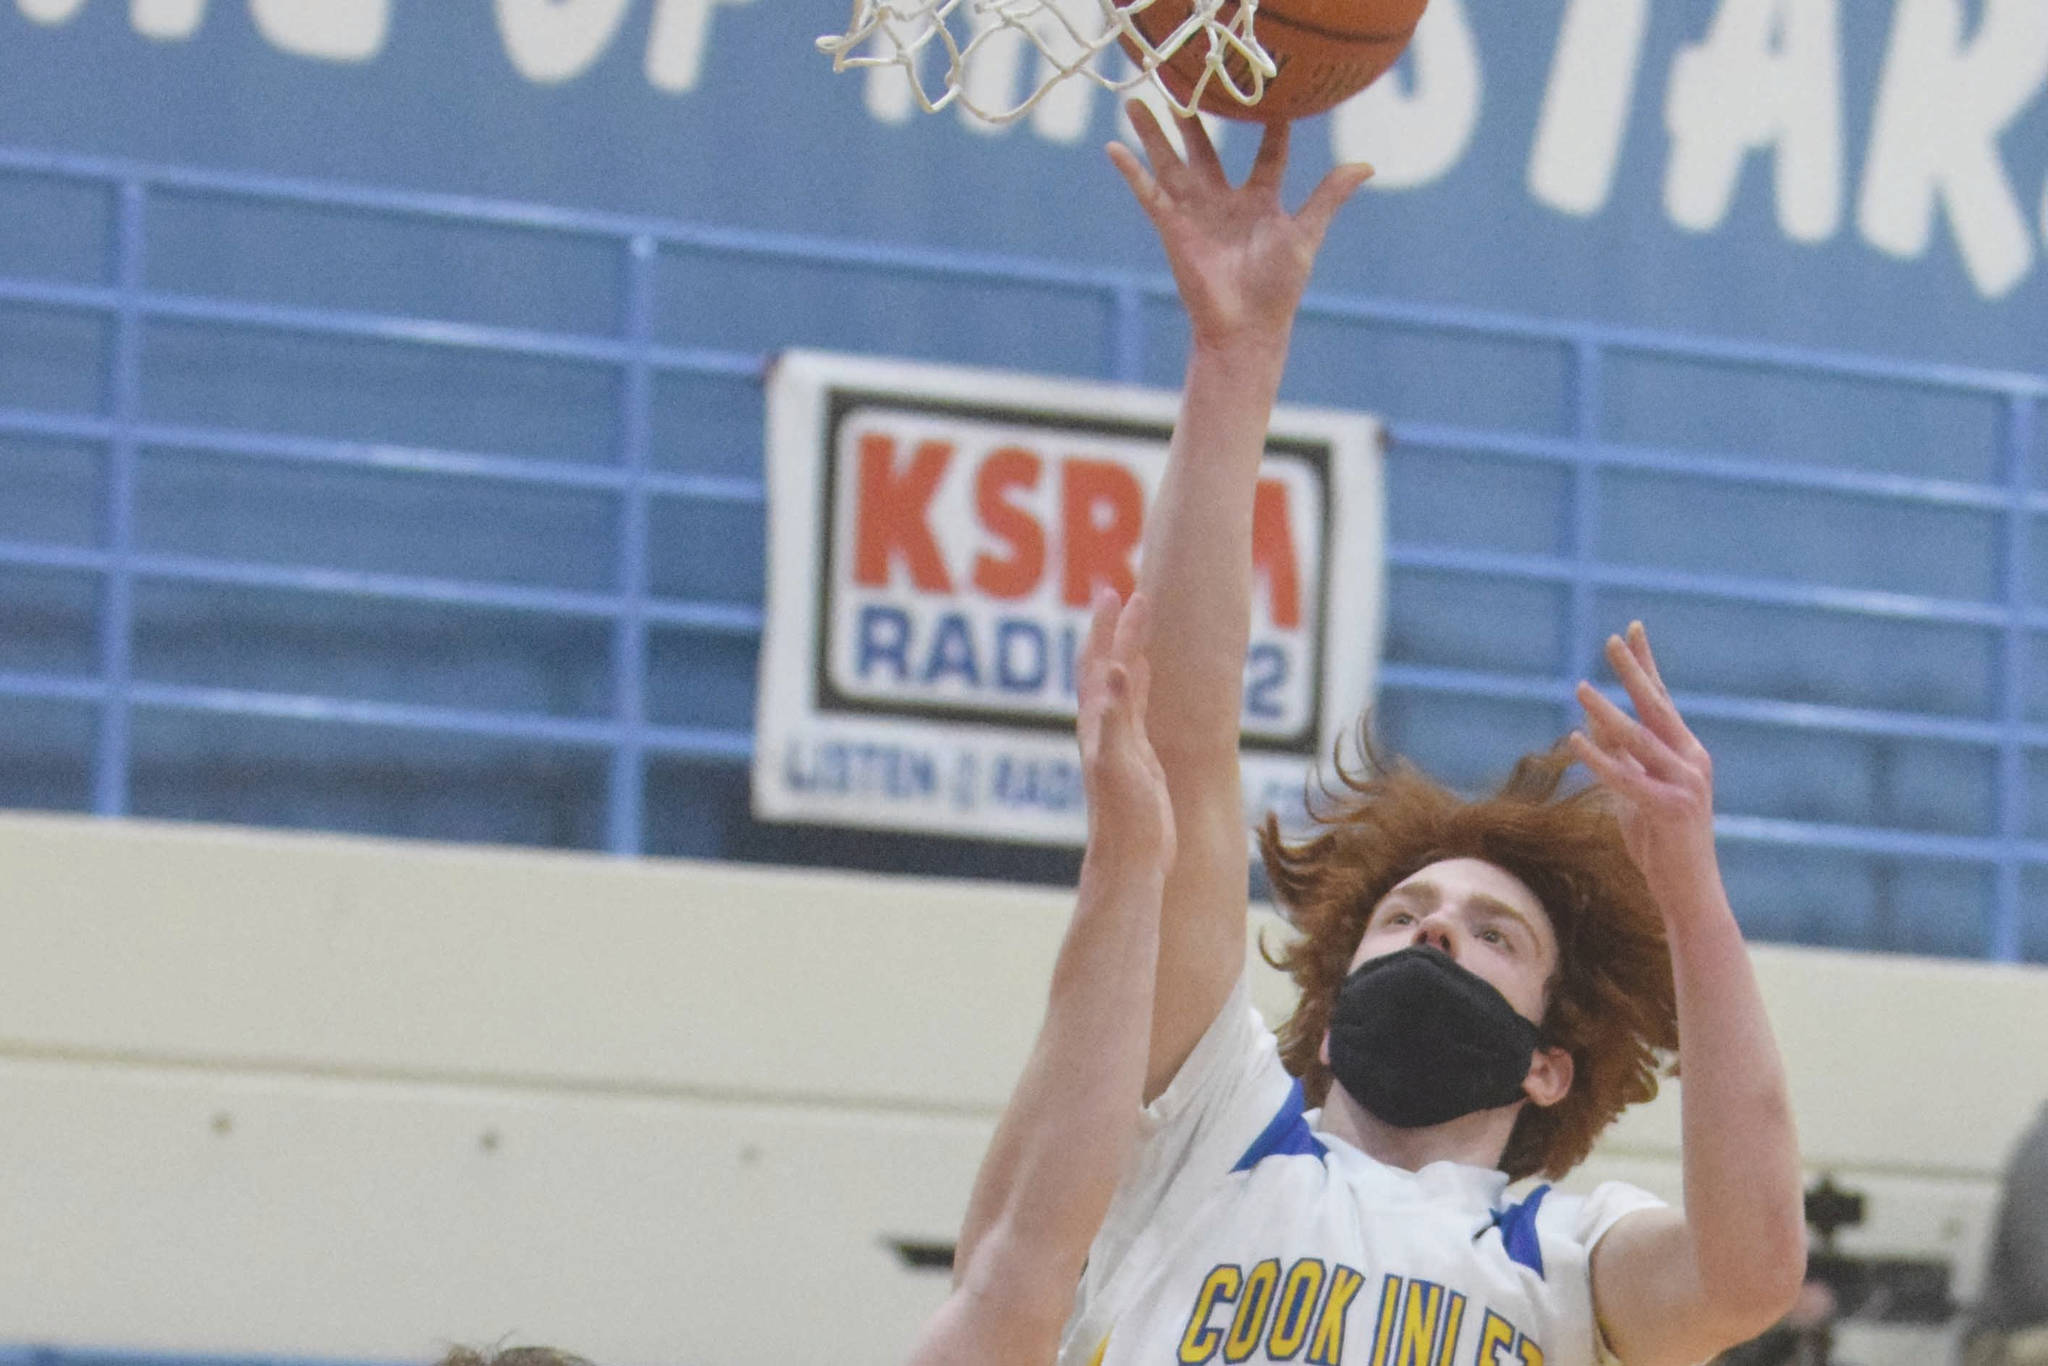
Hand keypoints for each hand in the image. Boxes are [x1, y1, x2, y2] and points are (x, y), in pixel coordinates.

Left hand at [1077, 586, 1174, 869]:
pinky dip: (1139, 683)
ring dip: (1124, 651)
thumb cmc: (1124, 815)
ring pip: (1118, 684)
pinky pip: (1135, 707)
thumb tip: (1112, 668)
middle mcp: (1103, 726)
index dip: (1115, 628)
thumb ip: (1116, 716)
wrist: (1129, 860)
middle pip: (1104, 665)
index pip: (1104, 661)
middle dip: (1111, 629)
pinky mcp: (1136, 757)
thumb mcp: (1119, 762)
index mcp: (1097, 722)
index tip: (1125, 593)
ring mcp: (1119, 740)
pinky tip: (1144, 678)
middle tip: (1118, 593)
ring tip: (1133, 625)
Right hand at [1106, 102, 1372, 350]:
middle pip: (1205, 150)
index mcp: (1261, 202)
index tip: (1276, 95)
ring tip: (1134, 100)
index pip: (1268, 154)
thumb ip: (1329, 196)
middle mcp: (1224, 202)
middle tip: (1184, 83)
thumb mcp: (1306, 232)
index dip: (1273, 127)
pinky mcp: (1172, 228)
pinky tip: (1113, 148)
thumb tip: (1366, 164)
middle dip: (1192, 120)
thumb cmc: (1278, 287)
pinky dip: (1131, 172)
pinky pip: (1149, 193)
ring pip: (1170, 163)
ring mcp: (1196, 213)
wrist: (1247, 328)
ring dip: (1152, 134)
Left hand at [1570, 623, 1718, 902]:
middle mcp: (1692, 760)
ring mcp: (1686, 784)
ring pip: (1640, 740)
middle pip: (1657, 706)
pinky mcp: (1671, 809)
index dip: (1645, 664)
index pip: (1662, 698)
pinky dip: (1600, 759)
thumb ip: (1619, 756)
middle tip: (1612, 639)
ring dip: (1607, 712)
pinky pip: (1627, 779)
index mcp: (1685, 752)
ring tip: (1579, 687)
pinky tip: (1575, 740)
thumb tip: (1591, 719)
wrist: (1688, 889)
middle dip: (1634, 671)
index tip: (1631, 629)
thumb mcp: (1634, 789)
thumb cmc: (1660, 840)